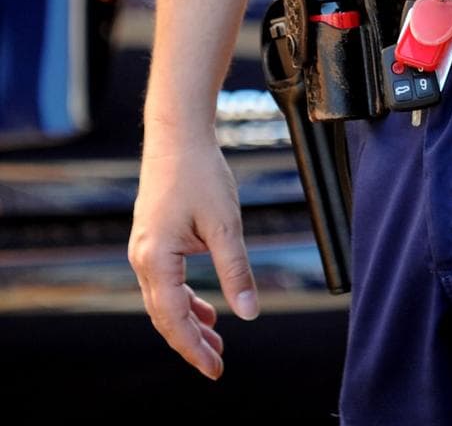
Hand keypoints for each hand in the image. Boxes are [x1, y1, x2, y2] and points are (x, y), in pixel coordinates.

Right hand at [128, 130, 257, 379]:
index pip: (173, 318)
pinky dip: (186, 300)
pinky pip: (166, 282)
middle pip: (164, 316)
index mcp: (156, 259)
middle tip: (218, 365)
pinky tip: (209, 309)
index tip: (215, 370)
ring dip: (190, 322)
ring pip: (164, 301)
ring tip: (217, 342)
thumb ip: (237, 271)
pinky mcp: (153, 241)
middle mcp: (142, 259)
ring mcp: (145, 250)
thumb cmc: (201, 175)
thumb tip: (250, 313)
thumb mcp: (226, 226)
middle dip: (191, 342)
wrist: (177, 138)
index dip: (194, 347)